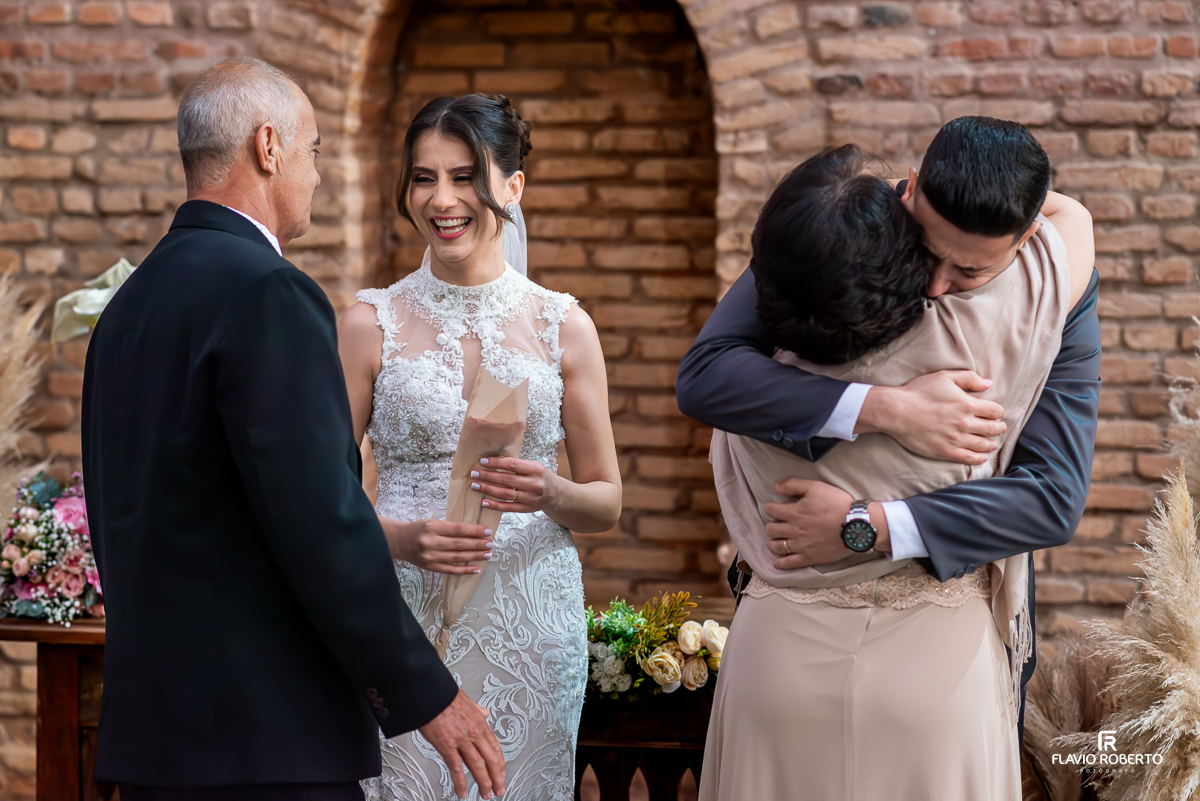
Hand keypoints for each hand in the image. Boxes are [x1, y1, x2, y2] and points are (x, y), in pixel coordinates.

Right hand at [379, 516, 492, 575]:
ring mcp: (430, 557)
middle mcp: (430, 542)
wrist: (399, 542)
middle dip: (478, 544)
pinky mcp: (430, 567)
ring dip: (474, 556)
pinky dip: (464, 570)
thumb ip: (450, 527)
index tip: (487, 531)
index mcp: (432, 527)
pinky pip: (450, 570)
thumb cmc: (418, 529)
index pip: (458, 529)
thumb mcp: (433, 522)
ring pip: (457, 557)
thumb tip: (474, 532)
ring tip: (488, 555)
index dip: (475, 530)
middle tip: (491, 544)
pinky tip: (476, 568)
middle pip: (459, 544)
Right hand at [419, 689, 505, 799]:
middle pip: (491, 759)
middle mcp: (474, 732)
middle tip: (500, 789)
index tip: (502, 772)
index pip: (495, 747)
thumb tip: (485, 713)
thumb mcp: (467, 701)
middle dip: (497, 777)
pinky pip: (456, 768)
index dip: (500, 763)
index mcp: (480, 722)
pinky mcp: (447, 746)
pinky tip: (463, 792)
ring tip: (486, 794)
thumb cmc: (445, 696)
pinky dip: (461, 783)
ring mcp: (461, 740)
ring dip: (484, 782)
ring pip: (478, 766)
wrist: (430, 692)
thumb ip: (477, 710)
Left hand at [470, 456, 556, 514]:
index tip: (483, 461)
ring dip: (487, 489)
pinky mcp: (526, 509)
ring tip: (475, 485)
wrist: (556, 494)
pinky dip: (495, 505)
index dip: (496, 463)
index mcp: (535, 470)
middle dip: (487, 476)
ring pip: (505, 494)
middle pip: (506, 480)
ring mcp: (530, 498)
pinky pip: (508, 507)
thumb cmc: (540, 477)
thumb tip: (494, 460)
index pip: (512, 465)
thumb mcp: (534, 466)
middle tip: (474, 473)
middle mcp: (533, 484)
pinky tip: (484, 502)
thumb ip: (518, 464)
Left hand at [763, 479, 854, 569]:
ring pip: (776, 546)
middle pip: (770, 529)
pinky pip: (788, 563)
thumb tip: (776, 487)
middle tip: (778, 524)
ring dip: (773, 542)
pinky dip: (780, 563)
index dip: (771, 507)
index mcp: (794, 512)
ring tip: (777, 540)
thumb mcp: (816, 487)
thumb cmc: (838, 504)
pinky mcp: (808, 558)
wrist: (856, 525)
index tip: (775, 508)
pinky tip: (778, 561)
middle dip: (771, 524)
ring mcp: (800, 545)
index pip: (770, 510)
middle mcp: (793, 530)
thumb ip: (794, 485)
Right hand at [858, 370, 1005, 465]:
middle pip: (992, 428)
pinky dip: (979, 458)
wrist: (897, 411)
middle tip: (1000, 428)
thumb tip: (988, 384)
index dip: (998, 411)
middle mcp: (965, 424)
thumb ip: (969, 378)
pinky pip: (969, 458)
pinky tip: (982, 457)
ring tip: (992, 443)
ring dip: (991, 443)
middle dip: (999, 427)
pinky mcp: (946, 451)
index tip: (996, 413)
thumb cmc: (919, 392)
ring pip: (983, 445)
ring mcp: (956, 439)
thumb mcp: (944, 377)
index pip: (995, 411)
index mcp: (967, 404)